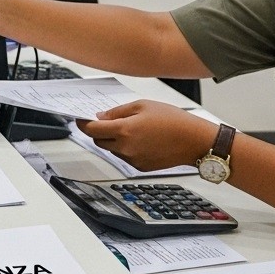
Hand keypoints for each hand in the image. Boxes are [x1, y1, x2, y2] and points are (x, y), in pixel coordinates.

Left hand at [79, 100, 216, 171]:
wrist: (194, 141)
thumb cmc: (173, 121)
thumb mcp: (143, 106)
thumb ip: (118, 112)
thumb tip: (101, 117)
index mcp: (124, 131)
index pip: (92, 130)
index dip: (83, 124)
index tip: (79, 120)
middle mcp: (126, 148)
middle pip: (98, 141)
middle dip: (98, 132)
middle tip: (106, 122)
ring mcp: (133, 160)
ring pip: (111, 150)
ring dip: (112, 140)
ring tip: (130, 129)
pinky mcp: (141, 167)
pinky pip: (124, 157)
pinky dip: (125, 148)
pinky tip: (139, 139)